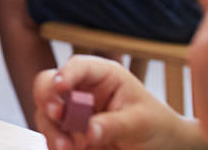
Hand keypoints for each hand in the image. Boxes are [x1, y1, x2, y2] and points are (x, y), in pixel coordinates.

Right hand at [31, 56, 204, 149]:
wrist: (162, 147)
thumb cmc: (157, 125)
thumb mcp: (141, 122)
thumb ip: (114, 125)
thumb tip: (88, 131)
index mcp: (103, 76)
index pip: (79, 66)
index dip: (66, 73)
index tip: (61, 87)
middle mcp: (82, 90)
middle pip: (49, 85)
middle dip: (48, 100)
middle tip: (58, 116)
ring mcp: (73, 112)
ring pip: (45, 114)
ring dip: (51, 130)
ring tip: (66, 148)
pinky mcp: (70, 133)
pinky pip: (52, 136)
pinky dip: (56, 143)